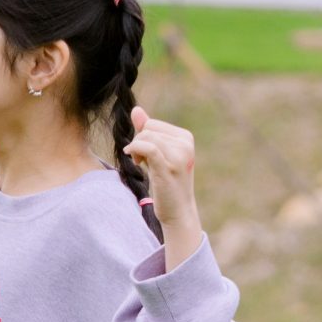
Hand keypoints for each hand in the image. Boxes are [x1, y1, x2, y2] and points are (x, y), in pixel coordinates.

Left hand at [126, 106, 205, 269]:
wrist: (178, 212)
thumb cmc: (167, 184)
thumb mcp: (160, 155)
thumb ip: (148, 132)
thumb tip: (136, 110)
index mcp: (186, 138)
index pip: (152, 124)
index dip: (142, 137)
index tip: (144, 154)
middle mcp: (185, 144)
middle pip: (147, 129)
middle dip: (139, 143)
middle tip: (141, 161)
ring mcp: (179, 156)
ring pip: (145, 138)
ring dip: (136, 150)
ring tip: (141, 165)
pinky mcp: (168, 167)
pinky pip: (147, 147)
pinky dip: (136, 151)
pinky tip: (135, 162)